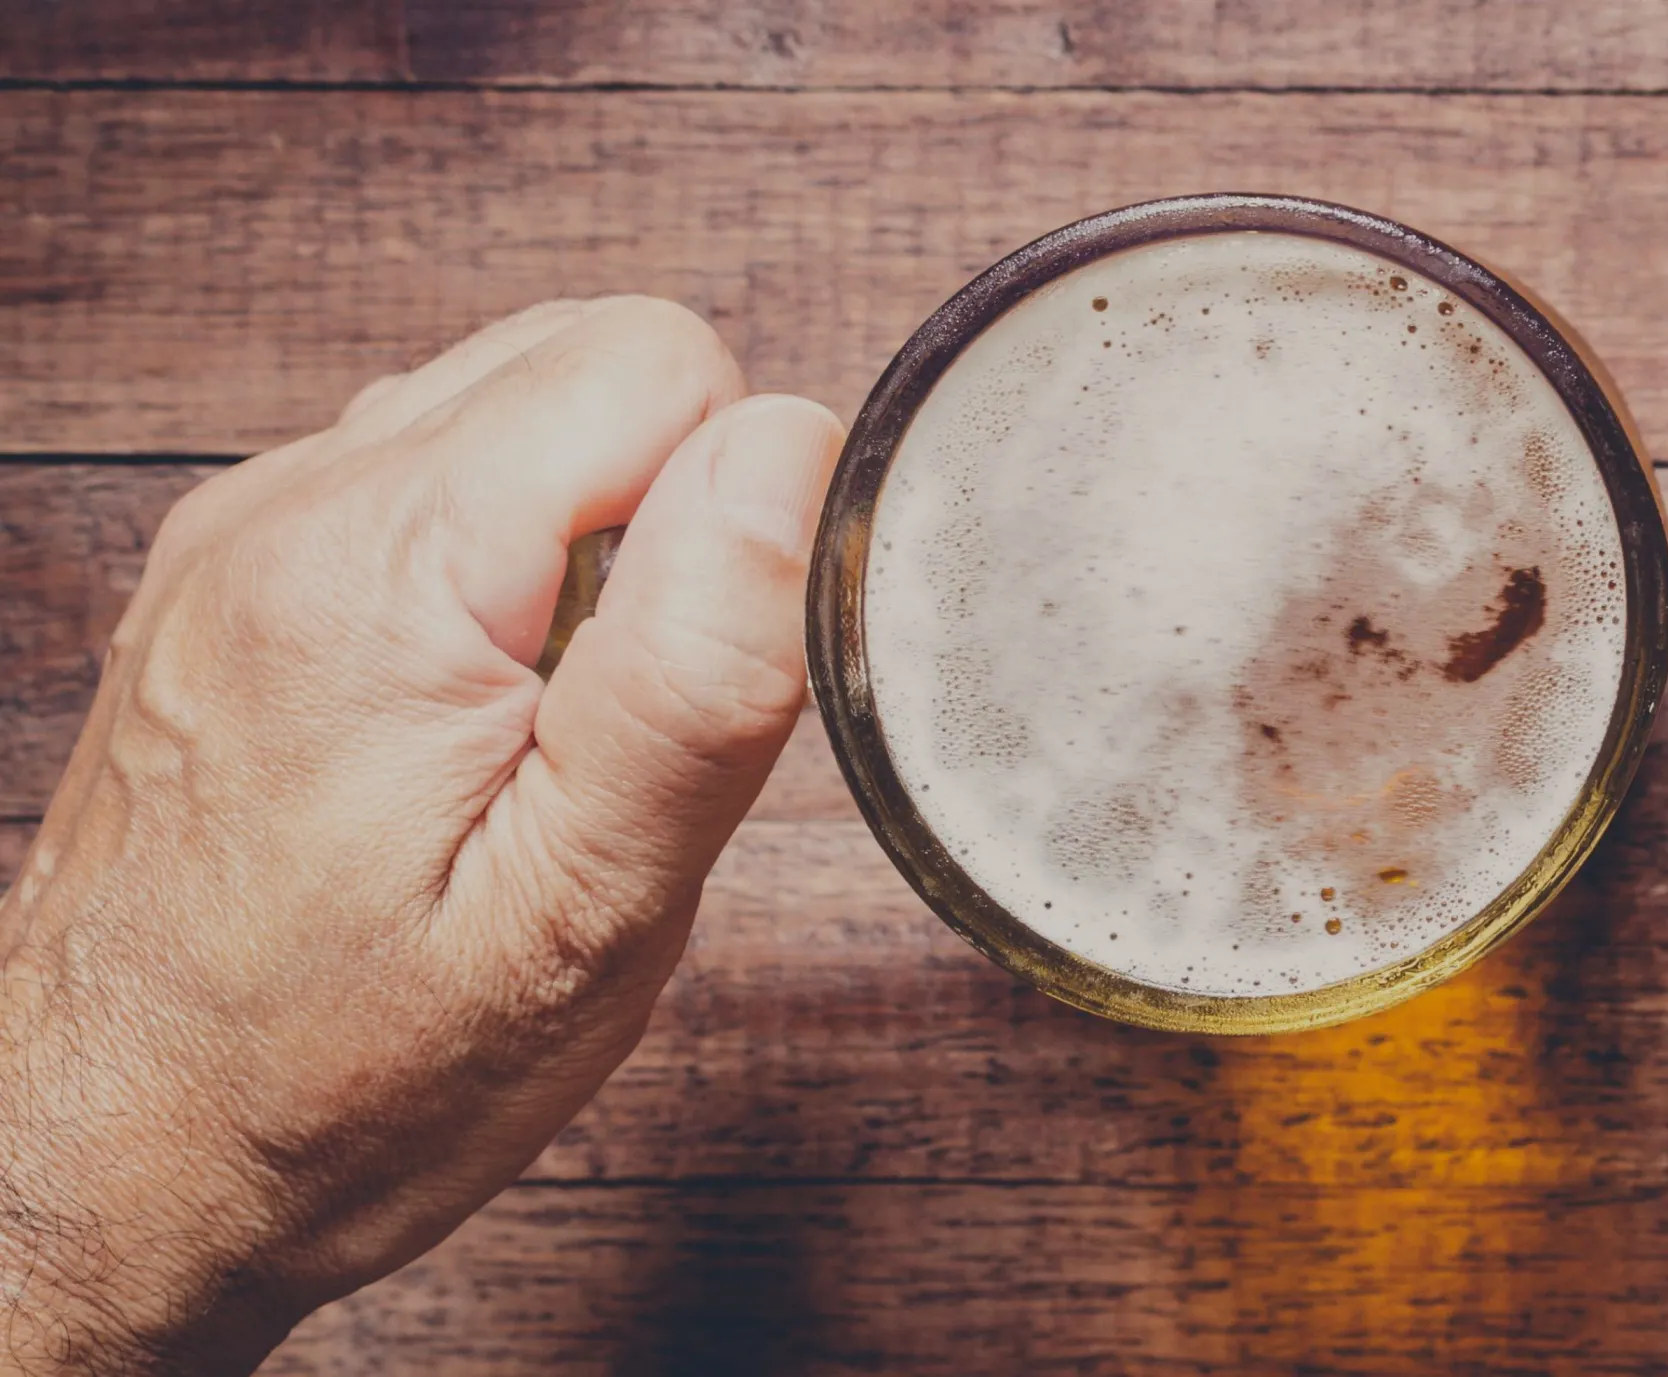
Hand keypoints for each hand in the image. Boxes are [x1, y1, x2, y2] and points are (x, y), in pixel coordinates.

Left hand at [0, 299, 843, 1372]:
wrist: (103, 1171)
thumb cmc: (338, 1082)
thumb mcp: (580, 913)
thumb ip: (696, 667)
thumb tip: (791, 449)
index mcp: (380, 569)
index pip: (663, 361)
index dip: (736, 515)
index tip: (682, 686)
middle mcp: (286, 510)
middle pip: (589, 359)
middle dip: (664, 519)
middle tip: (615, 731)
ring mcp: (241, 531)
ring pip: (514, 408)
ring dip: (583, 545)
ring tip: (537, 740)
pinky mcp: (229, 571)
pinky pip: (429, 477)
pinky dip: (496, 573)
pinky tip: (466, 730)